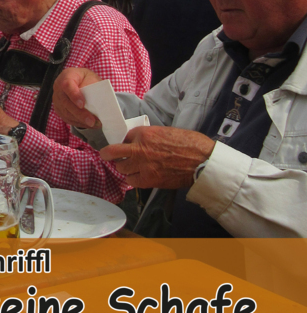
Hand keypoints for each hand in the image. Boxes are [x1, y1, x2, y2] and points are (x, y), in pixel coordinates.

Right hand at [52, 68, 102, 127]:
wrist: (77, 80)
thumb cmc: (85, 78)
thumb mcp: (91, 77)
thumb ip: (92, 86)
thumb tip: (98, 100)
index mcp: (66, 76)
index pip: (67, 85)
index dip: (74, 95)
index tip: (82, 105)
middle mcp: (58, 88)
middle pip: (66, 102)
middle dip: (79, 113)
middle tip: (92, 121)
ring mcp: (57, 100)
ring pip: (66, 113)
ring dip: (80, 121)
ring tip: (94, 124)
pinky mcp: (59, 109)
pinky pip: (67, 118)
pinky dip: (78, 123)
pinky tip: (88, 125)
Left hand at [99, 126, 214, 188]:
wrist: (201, 161)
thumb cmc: (187, 143)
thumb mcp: (164, 131)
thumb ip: (148, 136)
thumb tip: (137, 141)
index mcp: (144, 133)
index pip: (124, 137)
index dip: (124, 142)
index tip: (124, 145)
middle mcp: (139, 149)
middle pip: (113, 153)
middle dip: (113, 155)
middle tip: (113, 157)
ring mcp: (142, 166)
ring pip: (121, 169)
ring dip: (124, 168)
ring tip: (131, 167)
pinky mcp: (149, 180)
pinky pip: (132, 181)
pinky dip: (133, 179)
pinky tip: (139, 176)